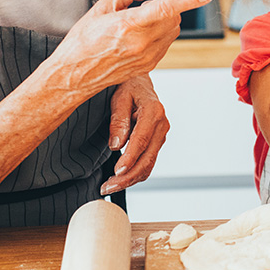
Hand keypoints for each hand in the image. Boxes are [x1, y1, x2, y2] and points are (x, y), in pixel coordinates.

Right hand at [52, 0, 212, 92]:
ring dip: (164, 20)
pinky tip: (139, 36)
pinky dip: (160, 34)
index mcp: (128, 25)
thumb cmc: (84, 41)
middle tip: (141, 8)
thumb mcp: (101, 7)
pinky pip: (166, 43)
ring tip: (136, 23)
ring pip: (172, 30)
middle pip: (173, 17)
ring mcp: (147, 57)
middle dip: (165, 7)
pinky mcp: (149, 65)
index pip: (165, 8)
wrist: (75, 74)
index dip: (188, 0)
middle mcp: (141, 43)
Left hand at [100, 75, 169, 194]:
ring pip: (149, 164)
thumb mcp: (119, 98)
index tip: (117, 171)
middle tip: (107, 186)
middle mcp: (162, 124)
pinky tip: (120, 179)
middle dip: (128, 176)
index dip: (130, 158)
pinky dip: (135, 174)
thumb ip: (118, 120)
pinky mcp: (157, 142)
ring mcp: (162, 135)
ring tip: (109, 186)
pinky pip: (148, 162)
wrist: (139, 83)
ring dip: (130, 179)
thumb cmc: (128, 87)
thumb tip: (116, 145)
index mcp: (154, 111)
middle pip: (147, 157)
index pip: (142, 140)